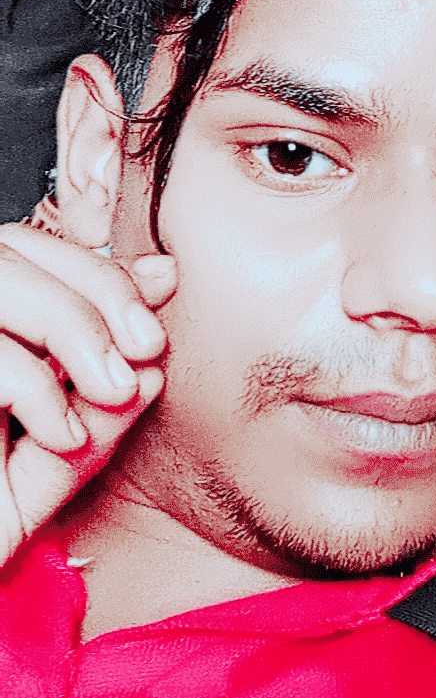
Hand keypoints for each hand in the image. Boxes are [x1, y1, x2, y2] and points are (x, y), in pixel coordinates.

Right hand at [0, 223, 176, 567]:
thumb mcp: (63, 452)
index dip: (103, 271)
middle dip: (96, 290)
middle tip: (146, 350)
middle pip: (13, 245)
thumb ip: (104, 389)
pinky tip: (57, 437)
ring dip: (71, 325)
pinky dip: (34, 387)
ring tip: (112, 391)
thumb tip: (157, 319)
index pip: (35, 250)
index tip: (158, 315)